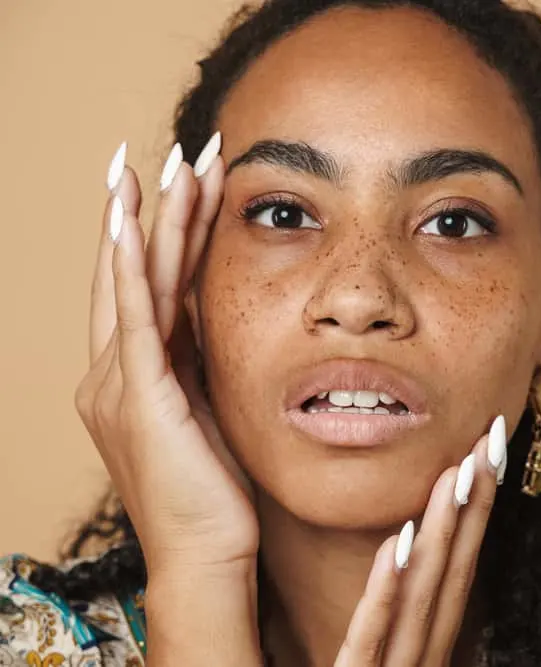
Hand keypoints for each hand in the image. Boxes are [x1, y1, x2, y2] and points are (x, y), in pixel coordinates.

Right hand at [75, 137, 257, 574]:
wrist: (208, 555)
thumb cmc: (220, 495)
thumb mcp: (214, 413)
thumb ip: (208, 367)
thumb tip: (227, 324)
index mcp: (137, 377)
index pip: (152, 288)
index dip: (170, 233)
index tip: (193, 185)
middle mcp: (116, 373)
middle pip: (136, 273)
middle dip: (158, 211)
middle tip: (180, 154)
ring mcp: (120, 383)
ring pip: (134, 283)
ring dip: (152, 221)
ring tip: (166, 164)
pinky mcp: (138, 395)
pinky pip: (131, 317)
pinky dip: (127, 266)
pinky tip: (129, 221)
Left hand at [333, 415, 507, 665]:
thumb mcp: (379, 660)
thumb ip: (387, 619)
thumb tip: (399, 554)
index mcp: (425, 646)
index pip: (458, 569)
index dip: (477, 509)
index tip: (489, 448)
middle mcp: (422, 657)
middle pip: (454, 573)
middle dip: (474, 503)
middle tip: (491, 438)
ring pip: (422, 595)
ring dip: (442, 530)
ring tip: (455, 471)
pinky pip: (369, 637)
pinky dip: (386, 589)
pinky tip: (396, 541)